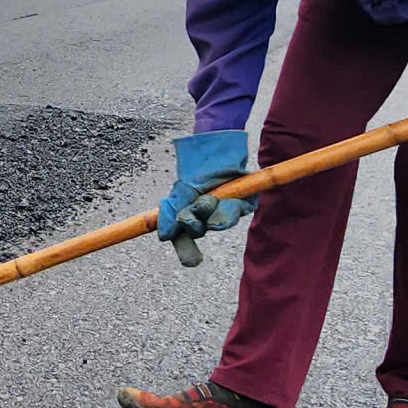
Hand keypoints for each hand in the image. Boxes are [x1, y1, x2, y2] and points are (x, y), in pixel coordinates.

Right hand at [156, 131, 258, 266]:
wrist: (217, 145)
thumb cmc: (197, 167)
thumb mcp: (181, 190)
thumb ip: (171, 212)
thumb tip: (164, 236)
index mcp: (189, 212)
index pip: (185, 237)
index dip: (187, 251)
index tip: (192, 262)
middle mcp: (207, 214)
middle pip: (200, 232)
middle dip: (194, 226)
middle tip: (189, 217)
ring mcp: (225, 209)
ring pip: (218, 224)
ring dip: (209, 214)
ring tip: (206, 201)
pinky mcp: (243, 203)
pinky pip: (235, 214)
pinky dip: (228, 210)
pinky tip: (223, 201)